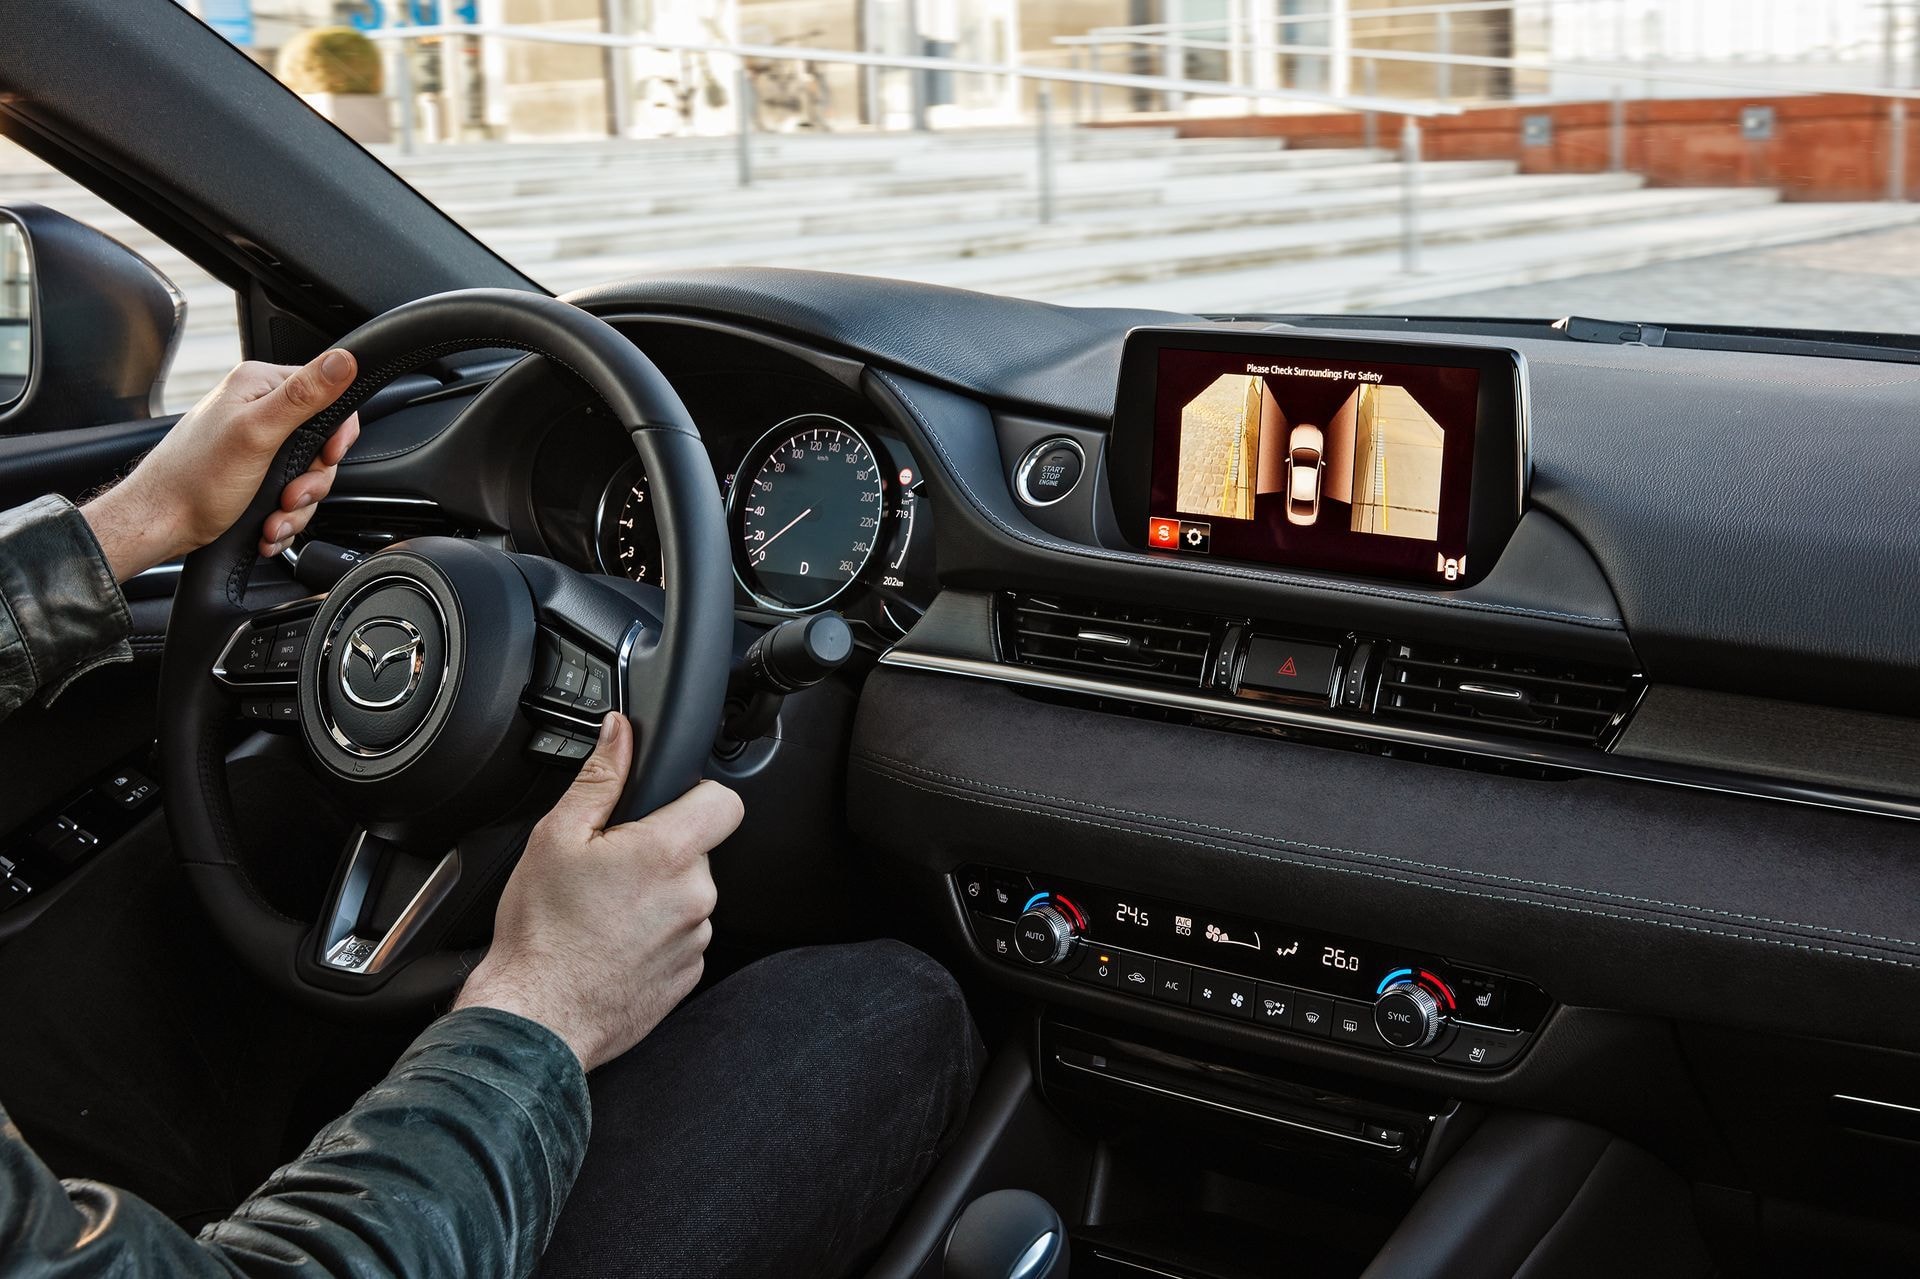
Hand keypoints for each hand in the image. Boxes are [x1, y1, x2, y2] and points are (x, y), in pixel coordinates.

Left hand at [82, 350, 362, 579]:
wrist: (160, 524)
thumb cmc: (193, 479)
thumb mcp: (257, 433)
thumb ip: (304, 396)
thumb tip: (344, 359)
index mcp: (260, 386)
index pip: (328, 394)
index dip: (336, 433)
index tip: (326, 457)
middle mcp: (260, 411)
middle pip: (323, 444)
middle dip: (311, 481)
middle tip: (289, 495)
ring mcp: (258, 445)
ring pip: (309, 476)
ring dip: (297, 507)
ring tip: (273, 518)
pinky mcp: (256, 475)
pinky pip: (293, 495)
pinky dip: (285, 517)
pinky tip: (267, 525)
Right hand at [454, 715, 742, 1070]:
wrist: (538, 1016)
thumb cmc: (542, 933)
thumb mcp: (557, 837)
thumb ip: (600, 777)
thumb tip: (620, 732)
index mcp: (667, 853)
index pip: (724, 801)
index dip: (695, 795)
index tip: (662, 807)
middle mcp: (695, 895)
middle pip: (698, 849)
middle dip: (660, 849)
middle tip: (609, 867)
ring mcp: (696, 938)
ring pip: (688, 894)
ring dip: (657, 894)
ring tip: (604, 910)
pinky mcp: (688, 974)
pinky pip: (681, 935)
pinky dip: (655, 933)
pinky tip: (612, 941)